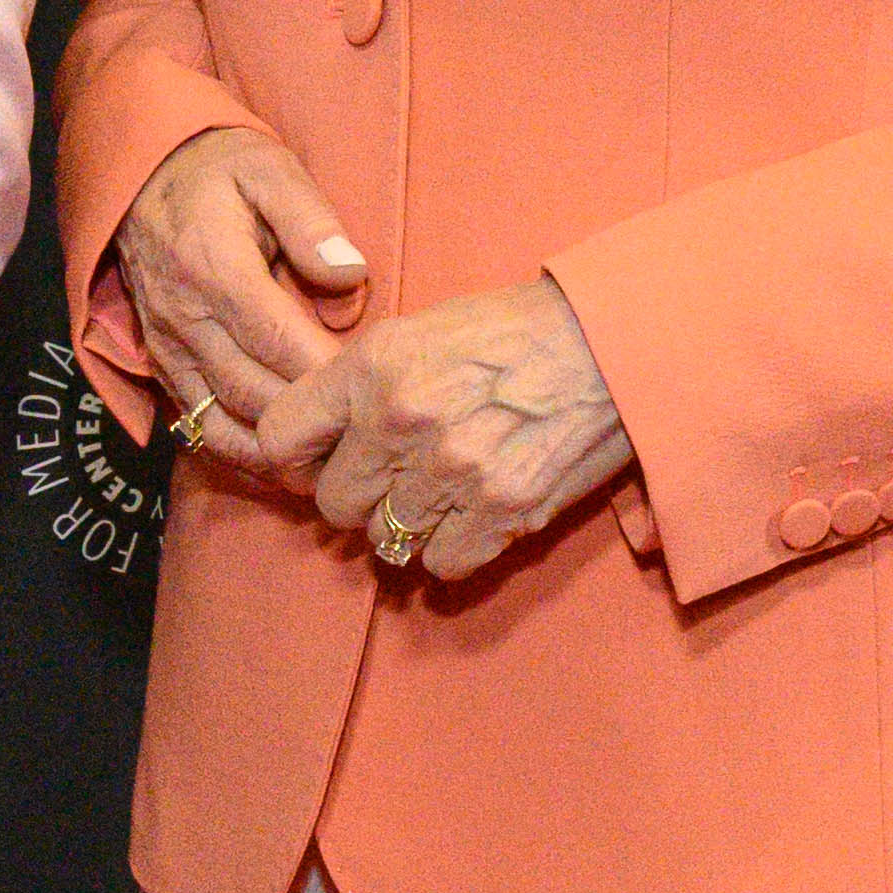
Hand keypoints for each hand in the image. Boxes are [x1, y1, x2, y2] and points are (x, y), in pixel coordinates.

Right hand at [110, 120, 370, 465]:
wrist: (141, 175)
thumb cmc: (218, 170)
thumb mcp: (270, 170)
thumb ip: (312, 223)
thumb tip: (350, 276)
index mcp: (215, 268)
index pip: (277, 340)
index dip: (326, 374)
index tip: (374, 391)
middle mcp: (184, 316)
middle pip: (252, 391)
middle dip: (308, 423)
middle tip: (366, 440)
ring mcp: (166, 346)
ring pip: (220, 420)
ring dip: (273, 452)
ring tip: (326, 467)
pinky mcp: (159, 363)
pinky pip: (195, 423)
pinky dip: (237, 449)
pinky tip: (279, 463)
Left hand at [298, 279, 631, 585]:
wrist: (609, 338)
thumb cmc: (516, 331)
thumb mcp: (420, 330)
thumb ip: (361, 381)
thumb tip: (318, 435)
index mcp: (374, 367)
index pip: (282, 437)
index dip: (296, 459)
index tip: (318, 463)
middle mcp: (402, 421)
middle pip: (334, 503)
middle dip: (359, 496)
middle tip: (392, 480)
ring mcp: (451, 471)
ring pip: (386, 538)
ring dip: (408, 523)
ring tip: (441, 492)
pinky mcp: (501, 510)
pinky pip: (441, 562)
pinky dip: (452, 548)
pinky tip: (471, 516)